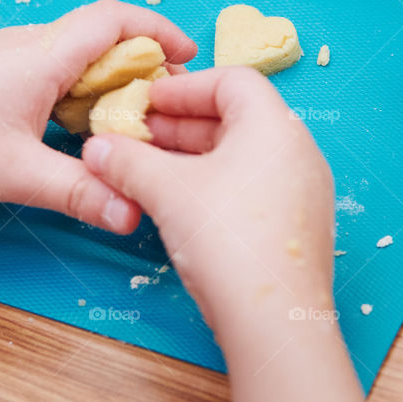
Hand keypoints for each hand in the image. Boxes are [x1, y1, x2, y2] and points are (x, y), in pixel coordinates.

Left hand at [0, 0, 195, 233]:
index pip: (115, 18)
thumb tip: (132, 214)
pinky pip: (48, 71)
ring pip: (73, 56)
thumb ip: (80, 192)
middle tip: (165, 107)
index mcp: (42, 54)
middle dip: (141, 65)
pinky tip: (75, 132)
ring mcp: (4, 56)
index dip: (159, 30)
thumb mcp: (15, 174)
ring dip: (106, 82)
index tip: (189, 57)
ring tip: (127, 125)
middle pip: (100, 37)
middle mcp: (27, 44)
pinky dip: (75, 92)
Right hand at [82, 65, 335, 340]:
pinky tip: (181, 205)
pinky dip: (217, 184)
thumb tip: (98, 148)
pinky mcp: (300, 227)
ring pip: (245, 156)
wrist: (275, 322)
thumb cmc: (229, 242)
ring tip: (151, 171)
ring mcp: (304, 191)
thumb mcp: (166, 191)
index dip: (184, 86)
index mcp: (275, 125)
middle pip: (238, 117)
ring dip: (196, 157)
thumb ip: (128, 161)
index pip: (231, 80)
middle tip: (139, 136)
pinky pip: (256, 187)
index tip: (147, 102)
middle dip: (183, 125)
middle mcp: (298, 151)